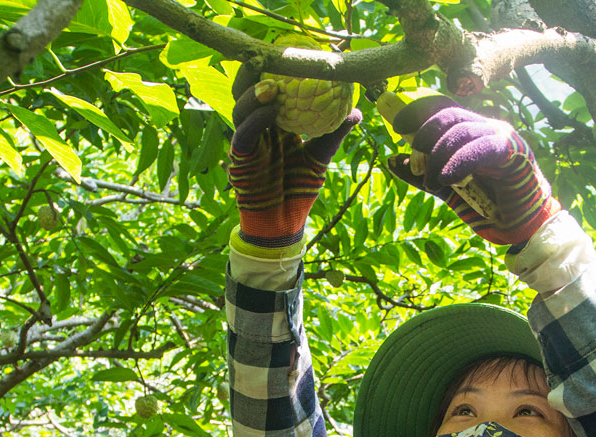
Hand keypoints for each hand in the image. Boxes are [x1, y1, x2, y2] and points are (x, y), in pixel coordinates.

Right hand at [227, 64, 361, 247]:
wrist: (285, 224)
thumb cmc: (299, 190)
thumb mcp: (320, 157)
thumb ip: (334, 133)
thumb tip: (356, 111)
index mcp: (273, 124)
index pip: (268, 90)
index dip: (272, 71)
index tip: (287, 53)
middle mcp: (256, 130)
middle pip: (246, 93)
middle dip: (252, 73)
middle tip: (268, 57)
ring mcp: (246, 144)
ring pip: (239, 110)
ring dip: (253, 94)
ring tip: (271, 85)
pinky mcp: (240, 161)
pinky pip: (244, 135)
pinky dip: (256, 120)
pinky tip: (271, 111)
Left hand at [384, 96, 559, 245]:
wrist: (520, 225)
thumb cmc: (487, 206)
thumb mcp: (447, 189)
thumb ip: (423, 175)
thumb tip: (393, 161)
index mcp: (472, 132)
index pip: (444, 109)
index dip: (419, 112)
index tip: (398, 126)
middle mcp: (486, 128)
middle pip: (449, 116)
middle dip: (426, 134)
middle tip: (417, 162)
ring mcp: (501, 137)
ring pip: (461, 131)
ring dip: (439, 156)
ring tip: (432, 182)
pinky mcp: (512, 152)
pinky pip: (480, 148)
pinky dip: (459, 162)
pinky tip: (446, 178)